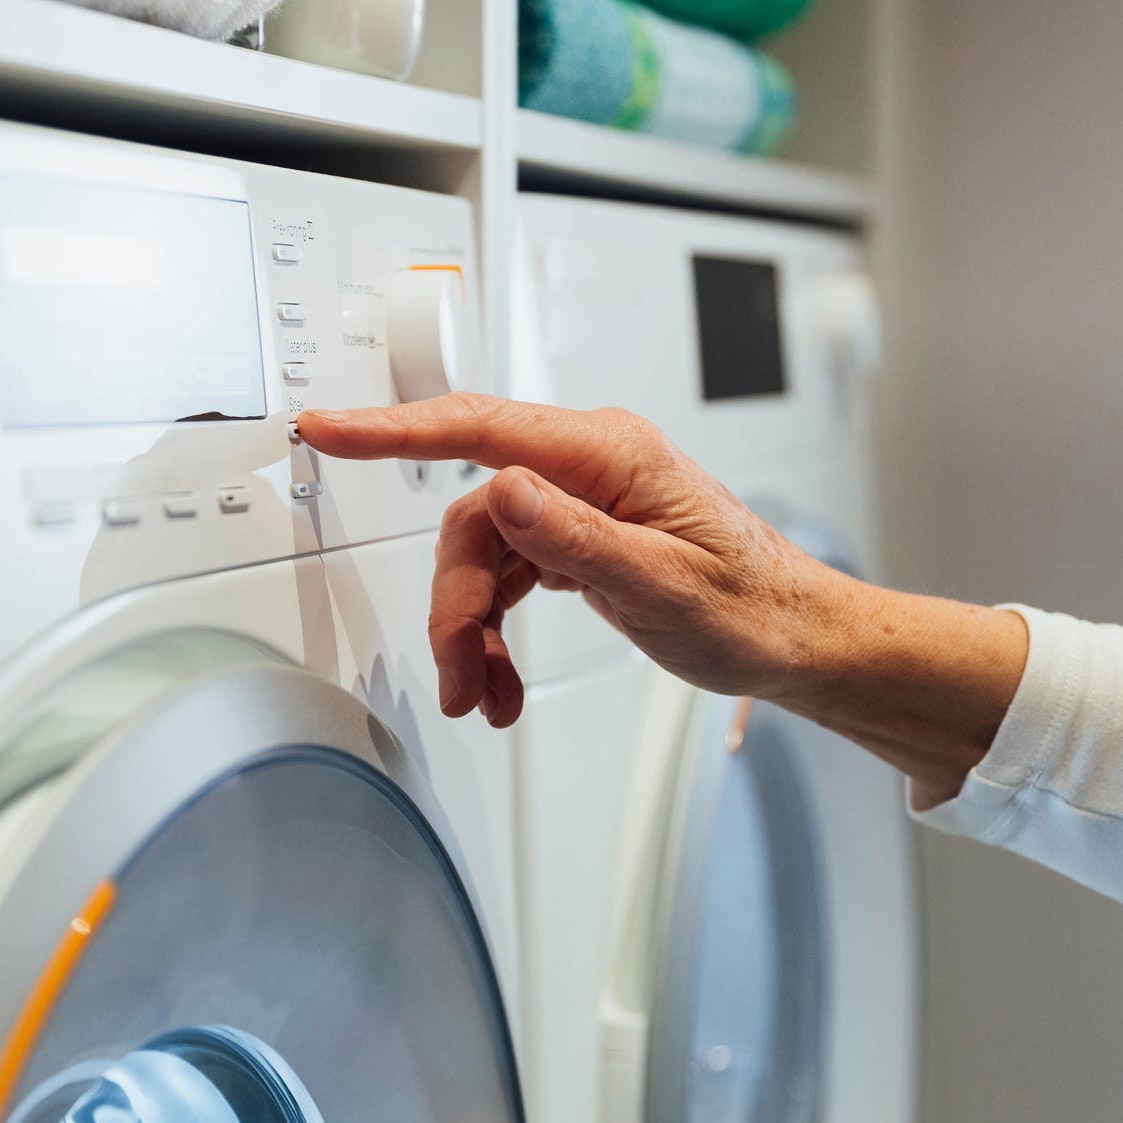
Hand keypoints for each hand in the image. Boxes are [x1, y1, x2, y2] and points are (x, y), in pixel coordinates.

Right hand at [295, 394, 850, 728]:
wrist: (793, 637)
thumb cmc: (750, 607)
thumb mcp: (661, 584)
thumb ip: (575, 539)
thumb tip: (504, 490)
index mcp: (610, 454)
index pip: (481, 429)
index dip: (394, 429)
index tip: (329, 428)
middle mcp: (590, 466)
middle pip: (474, 517)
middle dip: (456, 602)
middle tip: (459, 675)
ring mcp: (582, 500)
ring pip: (484, 554)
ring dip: (473, 628)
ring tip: (483, 694)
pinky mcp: (578, 536)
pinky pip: (509, 575)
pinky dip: (496, 630)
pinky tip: (501, 678)